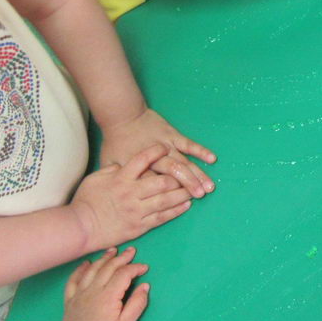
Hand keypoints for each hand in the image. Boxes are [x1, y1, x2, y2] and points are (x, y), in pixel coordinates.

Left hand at [62, 247, 148, 320]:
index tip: (144, 268)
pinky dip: (80, 270)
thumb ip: (137, 304)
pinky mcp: (69, 301)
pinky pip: (72, 281)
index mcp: (108, 296)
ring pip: (91, 270)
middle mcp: (92, 291)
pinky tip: (86, 264)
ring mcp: (78, 295)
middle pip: (108, 268)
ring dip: (103, 258)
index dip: (135, 268)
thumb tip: (145, 285)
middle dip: (122, 258)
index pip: (123, 274)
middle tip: (132, 251)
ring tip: (113, 251)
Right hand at [71, 144, 191, 251]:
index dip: (156, 151)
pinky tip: (186, 205)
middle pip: (162, 181)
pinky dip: (176, 210)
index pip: (142, 160)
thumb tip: (126, 163)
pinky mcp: (140, 226)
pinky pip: (162, 217)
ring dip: (183, 193)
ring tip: (194, 189)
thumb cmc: (86, 201)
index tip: (164, 146)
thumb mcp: (95, 178)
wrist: (80, 228)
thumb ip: (112, 169)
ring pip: (166, 200)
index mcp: (121, 178)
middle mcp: (132, 193)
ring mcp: (137, 210)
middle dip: (178, 176)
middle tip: (189, 172)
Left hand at [99, 108, 215, 198]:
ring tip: (209, 186)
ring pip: (183, 162)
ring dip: (197, 174)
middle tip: (200, 196)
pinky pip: (188, 144)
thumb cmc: (115, 142)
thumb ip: (119, 181)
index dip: (168, 195)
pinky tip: (211, 158)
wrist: (122, 116)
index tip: (180, 204)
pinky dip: (200, 150)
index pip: (155, 186)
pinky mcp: (172, 135)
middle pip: (173, 174)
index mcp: (139, 170)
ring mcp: (165, 146)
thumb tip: (119, 198)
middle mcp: (154, 160)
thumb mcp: (110, 165)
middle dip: (188, 185)